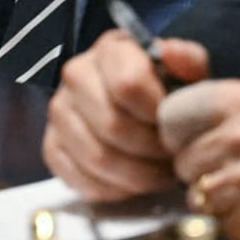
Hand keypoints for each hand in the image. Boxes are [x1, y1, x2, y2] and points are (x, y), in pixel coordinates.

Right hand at [44, 28, 212, 201]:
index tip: (175, 126)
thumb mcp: (185, 70)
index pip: (128, 85)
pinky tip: (132, 183)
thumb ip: (188, 60)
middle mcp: (76, 75)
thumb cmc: (164, 90)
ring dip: (135, 175)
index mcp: (110, 51)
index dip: (157, 115)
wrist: (137, 107)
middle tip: (172, 158)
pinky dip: (112, 189)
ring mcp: (60, 112)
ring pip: (96, 157)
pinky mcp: (51, 145)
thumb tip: (170, 54)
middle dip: (151, 151)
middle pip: (112, 125)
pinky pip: (78, 178)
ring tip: (158, 174)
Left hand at [157, 80, 239, 239]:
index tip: (193, 139)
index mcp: (239, 103)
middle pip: (180, 159)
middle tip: (231, 169)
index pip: (171, 114)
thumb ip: (232, 109)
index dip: (180, 130)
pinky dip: (234, 223)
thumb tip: (191, 123)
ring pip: (195, 194)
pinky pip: (218, 225)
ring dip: (214, 197)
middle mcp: (234, 141)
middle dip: (198, 166)